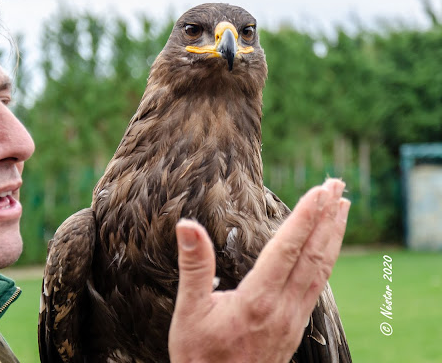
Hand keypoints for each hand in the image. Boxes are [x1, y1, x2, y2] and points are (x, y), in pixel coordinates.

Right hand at [168, 179, 349, 362]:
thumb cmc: (199, 358)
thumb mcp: (189, 313)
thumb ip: (194, 267)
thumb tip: (188, 225)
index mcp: (258, 301)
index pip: (288, 249)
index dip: (305, 217)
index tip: (320, 190)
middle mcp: (284, 309)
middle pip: (314, 256)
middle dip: (328, 218)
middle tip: (338, 185)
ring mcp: (294, 321)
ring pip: (322, 272)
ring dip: (334, 237)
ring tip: (343, 209)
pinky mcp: (295, 329)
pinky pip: (318, 287)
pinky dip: (327, 261)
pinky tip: (326, 252)